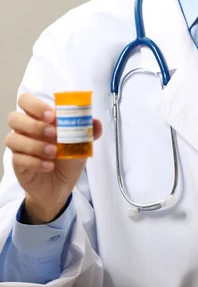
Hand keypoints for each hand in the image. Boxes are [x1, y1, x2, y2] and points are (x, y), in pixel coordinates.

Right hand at [6, 93, 101, 223]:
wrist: (61, 186)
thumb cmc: (67, 159)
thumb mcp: (81, 143)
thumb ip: (88, 130)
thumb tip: (95, 121)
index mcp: (39, 118)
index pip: (26, 101)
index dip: (35, 105)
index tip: (52, 115)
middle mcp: (26, 130)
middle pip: (14, 117)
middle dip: (34, 124)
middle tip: (53, 133)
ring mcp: (20, 147)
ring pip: (13, 139)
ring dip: (35, 145)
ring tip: (54, 152)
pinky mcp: (18, 165)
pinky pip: (18, 159)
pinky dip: (35, 162)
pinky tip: (49, 166)